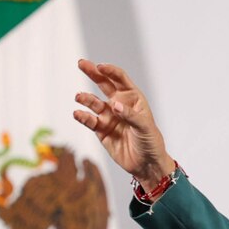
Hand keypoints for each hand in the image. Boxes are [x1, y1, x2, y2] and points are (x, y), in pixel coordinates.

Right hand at [73, 59, 175, 190]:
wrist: (146, 164)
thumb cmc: (151, 142)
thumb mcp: (145, 127)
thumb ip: (130, 115)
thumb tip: (114, 105)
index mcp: (133, 99)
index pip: (120, 79)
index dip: (110, 71)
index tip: (100, 66)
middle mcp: (119, 105)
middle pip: (104, 84)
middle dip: (93, 73)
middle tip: (81, 63)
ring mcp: (109, 117)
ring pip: (93, 103)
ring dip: (86, 98)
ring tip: (79, 97)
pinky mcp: (101, 130)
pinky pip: (89, 120)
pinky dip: (82, 116)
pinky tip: (78, 114)